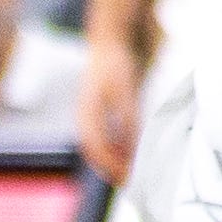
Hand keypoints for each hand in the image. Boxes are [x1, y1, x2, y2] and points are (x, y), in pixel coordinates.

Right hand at [76, 29, 143, 185]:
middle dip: (112, 168)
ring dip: (116, 159)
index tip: (127, 179)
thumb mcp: (124, 92)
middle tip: (131, 183)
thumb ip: (128, 119)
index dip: (110, 167)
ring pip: (104, 145)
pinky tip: (134, 150)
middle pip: (97, 152)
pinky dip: (121, 146)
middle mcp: (89, 119)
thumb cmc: (116, 63)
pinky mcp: (109, 108)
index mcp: (87, 117)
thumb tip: (131, 147)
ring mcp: (97, 114)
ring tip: (134, 172)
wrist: (114, 38)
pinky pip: (112, 135)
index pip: (96, 151)